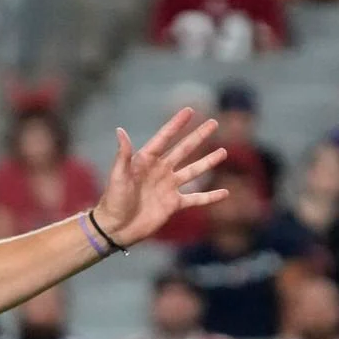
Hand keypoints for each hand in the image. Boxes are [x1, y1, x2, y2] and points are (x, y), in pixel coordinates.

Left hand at [91, 108, 228, 248]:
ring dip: (208, 162)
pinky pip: (196, 199)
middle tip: (213, 123)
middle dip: (199, 136)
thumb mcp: (118, 176)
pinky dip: (210, 197)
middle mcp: (160, 170)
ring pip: (193, 171)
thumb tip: (120, 130)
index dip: (176, 124)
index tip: (189, 111)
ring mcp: (168, 187)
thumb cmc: (113, 200)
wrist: (116, 227)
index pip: (165, 138)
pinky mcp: (173, 204)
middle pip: (184, 150)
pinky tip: (225, 193)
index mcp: (146, 160)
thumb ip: (123, 155)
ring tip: (223, 152)